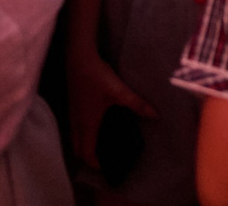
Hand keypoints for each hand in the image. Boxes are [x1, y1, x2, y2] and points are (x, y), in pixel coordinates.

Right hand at [66, 45, 157, 169]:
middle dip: (89, 157)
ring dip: (86, 145)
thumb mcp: (120, 92)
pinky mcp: (73, 105)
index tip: (107, 167)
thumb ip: (137, 105)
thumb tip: (155, 115)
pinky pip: (76, 127)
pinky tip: (97, 125)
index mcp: (86, 125)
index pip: (86, 153)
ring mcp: (72, 114)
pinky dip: (84, 134)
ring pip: (76, 138)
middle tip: (105, 158)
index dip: (95, 164)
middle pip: (78, 149)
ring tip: (102, 145)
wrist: (78, 59)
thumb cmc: (97, 77)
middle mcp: (76, 123)